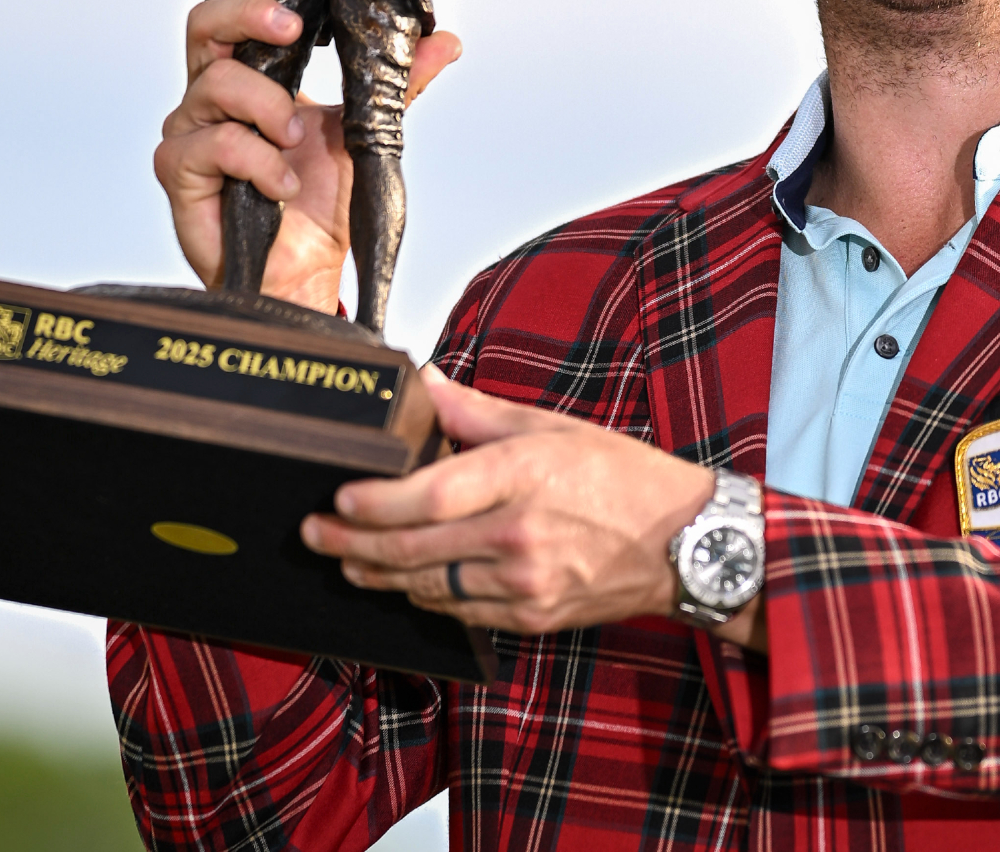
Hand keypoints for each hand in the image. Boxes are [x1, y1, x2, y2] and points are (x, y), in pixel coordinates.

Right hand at [153, 0, 463, 304]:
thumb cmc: (321, 198)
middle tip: (293, 26)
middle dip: (249, 14)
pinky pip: (214, 144)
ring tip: (299, 140)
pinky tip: (284, 183)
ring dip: (269, 109)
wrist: (304, 268)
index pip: (233, 5)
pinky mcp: (178, 170)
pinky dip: (259, 161)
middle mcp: (211, 91)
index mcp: (252, 71)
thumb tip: (446, 39)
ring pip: (215, 84)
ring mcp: (189, 128)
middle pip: (203, 22)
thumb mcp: (366, 131)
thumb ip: (400, 83)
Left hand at [303, 369, 768, 648]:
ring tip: (348, 562)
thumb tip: (428, 384)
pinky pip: (459, 612)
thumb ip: (480, 413)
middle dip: (351, 545)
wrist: (684, 545)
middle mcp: (518, 533)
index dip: (373, 504)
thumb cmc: (625, 480)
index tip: (338, 499)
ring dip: (379, 576)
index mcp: (522, 475)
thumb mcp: (554, 428)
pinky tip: (404, 585)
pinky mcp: (531, 617)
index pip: (426, 495)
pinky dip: (425, 598)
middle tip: (315, 535)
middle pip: (411, 549)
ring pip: (427, 586)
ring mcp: (524, 583)